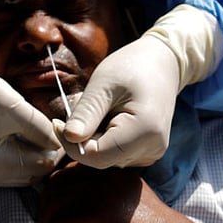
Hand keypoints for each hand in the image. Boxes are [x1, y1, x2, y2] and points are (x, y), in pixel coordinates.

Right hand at [0, 0, 63, 186]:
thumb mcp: (13, 106)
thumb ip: (40, 128)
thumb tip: (62, 143)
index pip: (38, 166)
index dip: (56, 148)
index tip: (64, 130)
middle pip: (27, 174)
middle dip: (43, 153)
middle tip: (53, 130)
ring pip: (14, 173)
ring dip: (28, 155)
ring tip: (36, 131)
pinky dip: (12, 155)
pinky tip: (16, 136)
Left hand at [37, 162, 222, 222]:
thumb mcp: (128, 199)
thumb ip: (106, 192)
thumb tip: (75, 197)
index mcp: (112, 171)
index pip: (71, 169)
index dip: (55, 185)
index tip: (50, 201)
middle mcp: (105, 176)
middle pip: (59, 182)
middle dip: (46, 202)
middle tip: (44, 219)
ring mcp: (101, 192)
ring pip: (56, 201)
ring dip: (46, 220)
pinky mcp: (97, 213)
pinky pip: (61, 222)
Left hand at [61, 4, 222, 167]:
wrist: (163, 63)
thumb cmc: (132, 67)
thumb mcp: (103, 84)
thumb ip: (86, 113)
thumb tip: (68, 138)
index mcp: (145, 131)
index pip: (97, 156)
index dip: (72, 144)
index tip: (58, 122)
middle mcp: (152, 149)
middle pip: (102, 158)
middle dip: (83, 138)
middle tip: (79, 107)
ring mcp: (151, 153)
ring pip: (107, 157)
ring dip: (93, 137)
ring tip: (99, 107)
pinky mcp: (147, 152)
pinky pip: (116, 153)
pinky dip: (104, 138)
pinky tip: (108, 116)